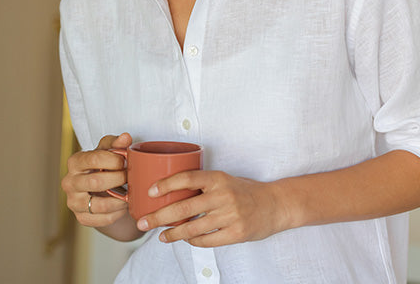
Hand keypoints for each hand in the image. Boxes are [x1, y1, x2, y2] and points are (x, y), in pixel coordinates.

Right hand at [61, 133, 132, 227]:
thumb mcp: (109, 152)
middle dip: (118, 180)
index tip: (126, 162)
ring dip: (119, 200)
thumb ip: (116, 143)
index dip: (115, 160)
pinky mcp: (81, 217)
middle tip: (130, 178)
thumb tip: (125, 137)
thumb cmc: (105, 167)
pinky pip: (101, 219)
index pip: (94, 158)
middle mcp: (69, 182)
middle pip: (96, 182)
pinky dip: (116, 214)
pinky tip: (123, 206)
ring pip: (98, 204)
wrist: (101, 191)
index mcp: (75, 162)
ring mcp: (73, 202)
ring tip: (130, 194)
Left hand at [138, 170, 288, 246]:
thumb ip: (203, 186)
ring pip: (192, 228)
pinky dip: (192, 241)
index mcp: (219, 178)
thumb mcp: (226, 180)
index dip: (166, 184)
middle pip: (183, 207)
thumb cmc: (247, 192)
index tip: (150, 191)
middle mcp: (224, 196)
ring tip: (161, 237)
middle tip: (143, 222)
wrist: (276, 205)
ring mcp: (230, 216)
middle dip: (158, 217)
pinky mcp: (236, 233)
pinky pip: (206, 240)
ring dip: (172, 234)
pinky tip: (186, 239)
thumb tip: (170, 193)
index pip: (188, 178)